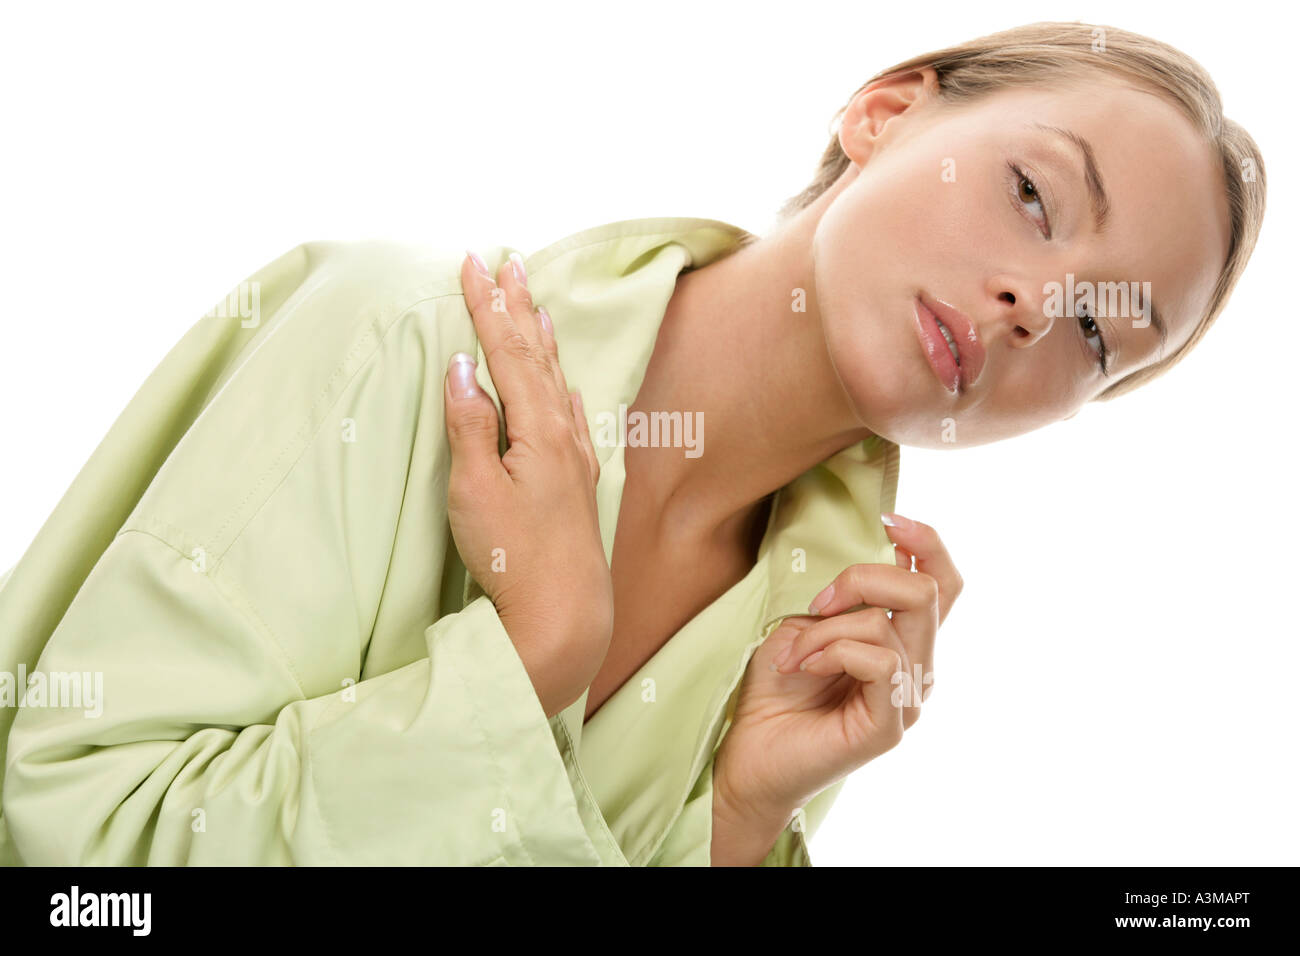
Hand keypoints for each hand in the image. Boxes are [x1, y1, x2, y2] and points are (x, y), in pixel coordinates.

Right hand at [444, 251, 612, 717]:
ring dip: (543, 340)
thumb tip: (465, 365)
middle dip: (518, 307)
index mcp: (537, 430)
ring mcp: (575, 460)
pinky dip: (561, 386)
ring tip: (535, 305)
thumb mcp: (475, 490)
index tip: (474, 262)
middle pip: (537, 357)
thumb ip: (470, 424)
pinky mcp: (577, 485)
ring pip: (557, 382)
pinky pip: (570, 415)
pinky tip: (564, 385)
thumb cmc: (512, 557)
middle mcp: (563, 436)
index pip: (508, 352)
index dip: (489, 306)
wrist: (565, 615)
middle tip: (508, 263)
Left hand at [713, 514, 962, 821]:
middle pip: (927, 592)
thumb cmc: (776, 689)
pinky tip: (806, 668)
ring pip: (888, 625)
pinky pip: (880, 661)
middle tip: (819, 601)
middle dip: (864, 578)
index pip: (945, 584)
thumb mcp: (808, 623)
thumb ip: (847, 599)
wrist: (748, 754)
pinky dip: (835, 651)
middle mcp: (917, 669)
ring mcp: (907, 700)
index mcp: (905, 641)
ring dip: (828, 628)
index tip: (888, 519)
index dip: (928, 543)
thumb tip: (873, 564)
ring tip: (795, 655)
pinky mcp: (888, 727)